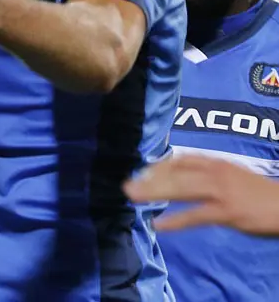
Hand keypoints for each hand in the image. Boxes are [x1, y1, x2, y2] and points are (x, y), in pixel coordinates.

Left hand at [123, 154, 278, 235]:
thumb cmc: (257, 192)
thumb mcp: (230, 174)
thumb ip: (207, 173)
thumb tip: (182, 177)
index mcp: (215, 162)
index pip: (180, 159)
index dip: (159, 165)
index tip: (143, 172)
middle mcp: (214, 172)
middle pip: (175, 172)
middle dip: (149, 178)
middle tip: (127, 186)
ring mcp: (220, 191)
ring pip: (181, 189)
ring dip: (154, 192)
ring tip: (133, 197)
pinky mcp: (227, 212)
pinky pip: (196, 216)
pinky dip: (176, 221)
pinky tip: (159, 225)